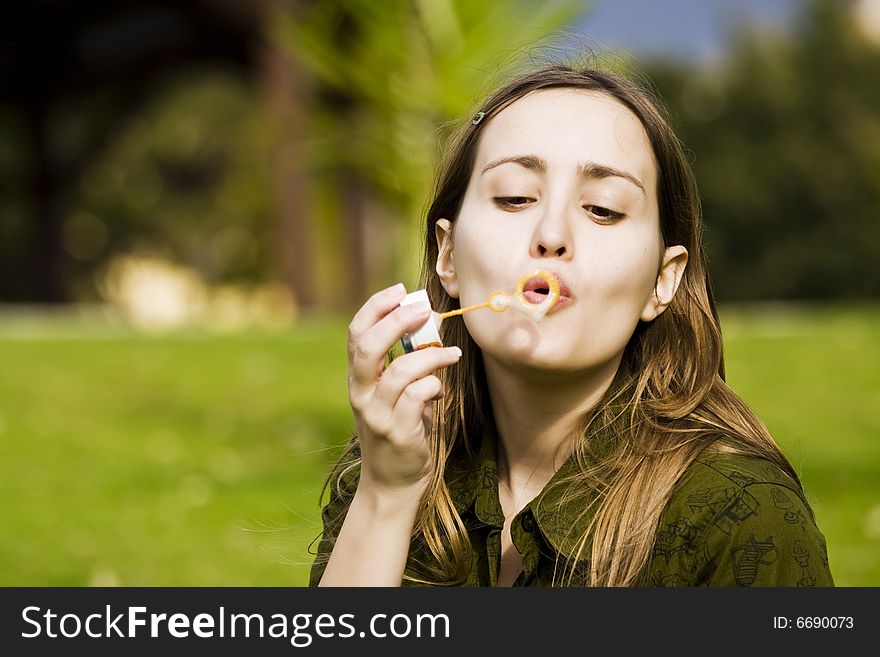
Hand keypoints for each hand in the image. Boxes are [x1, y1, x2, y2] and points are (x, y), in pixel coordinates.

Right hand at [347, 283, 461, 497]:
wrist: (391, 485)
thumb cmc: (398, 432)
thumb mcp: (392, 396)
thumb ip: (402, 367)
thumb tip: (428, 331)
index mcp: (358, 380)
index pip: (356, 334)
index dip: (376, 307)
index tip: (401, 292)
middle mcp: (361, 395)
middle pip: (369, 347)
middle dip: (397, 322)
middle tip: (423, 311)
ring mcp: (377, 415)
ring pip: (400, 372)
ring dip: (430, 357)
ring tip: (452, 354)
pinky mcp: (397, 432)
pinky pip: (416, 398)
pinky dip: (433, 386)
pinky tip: (441, 389)